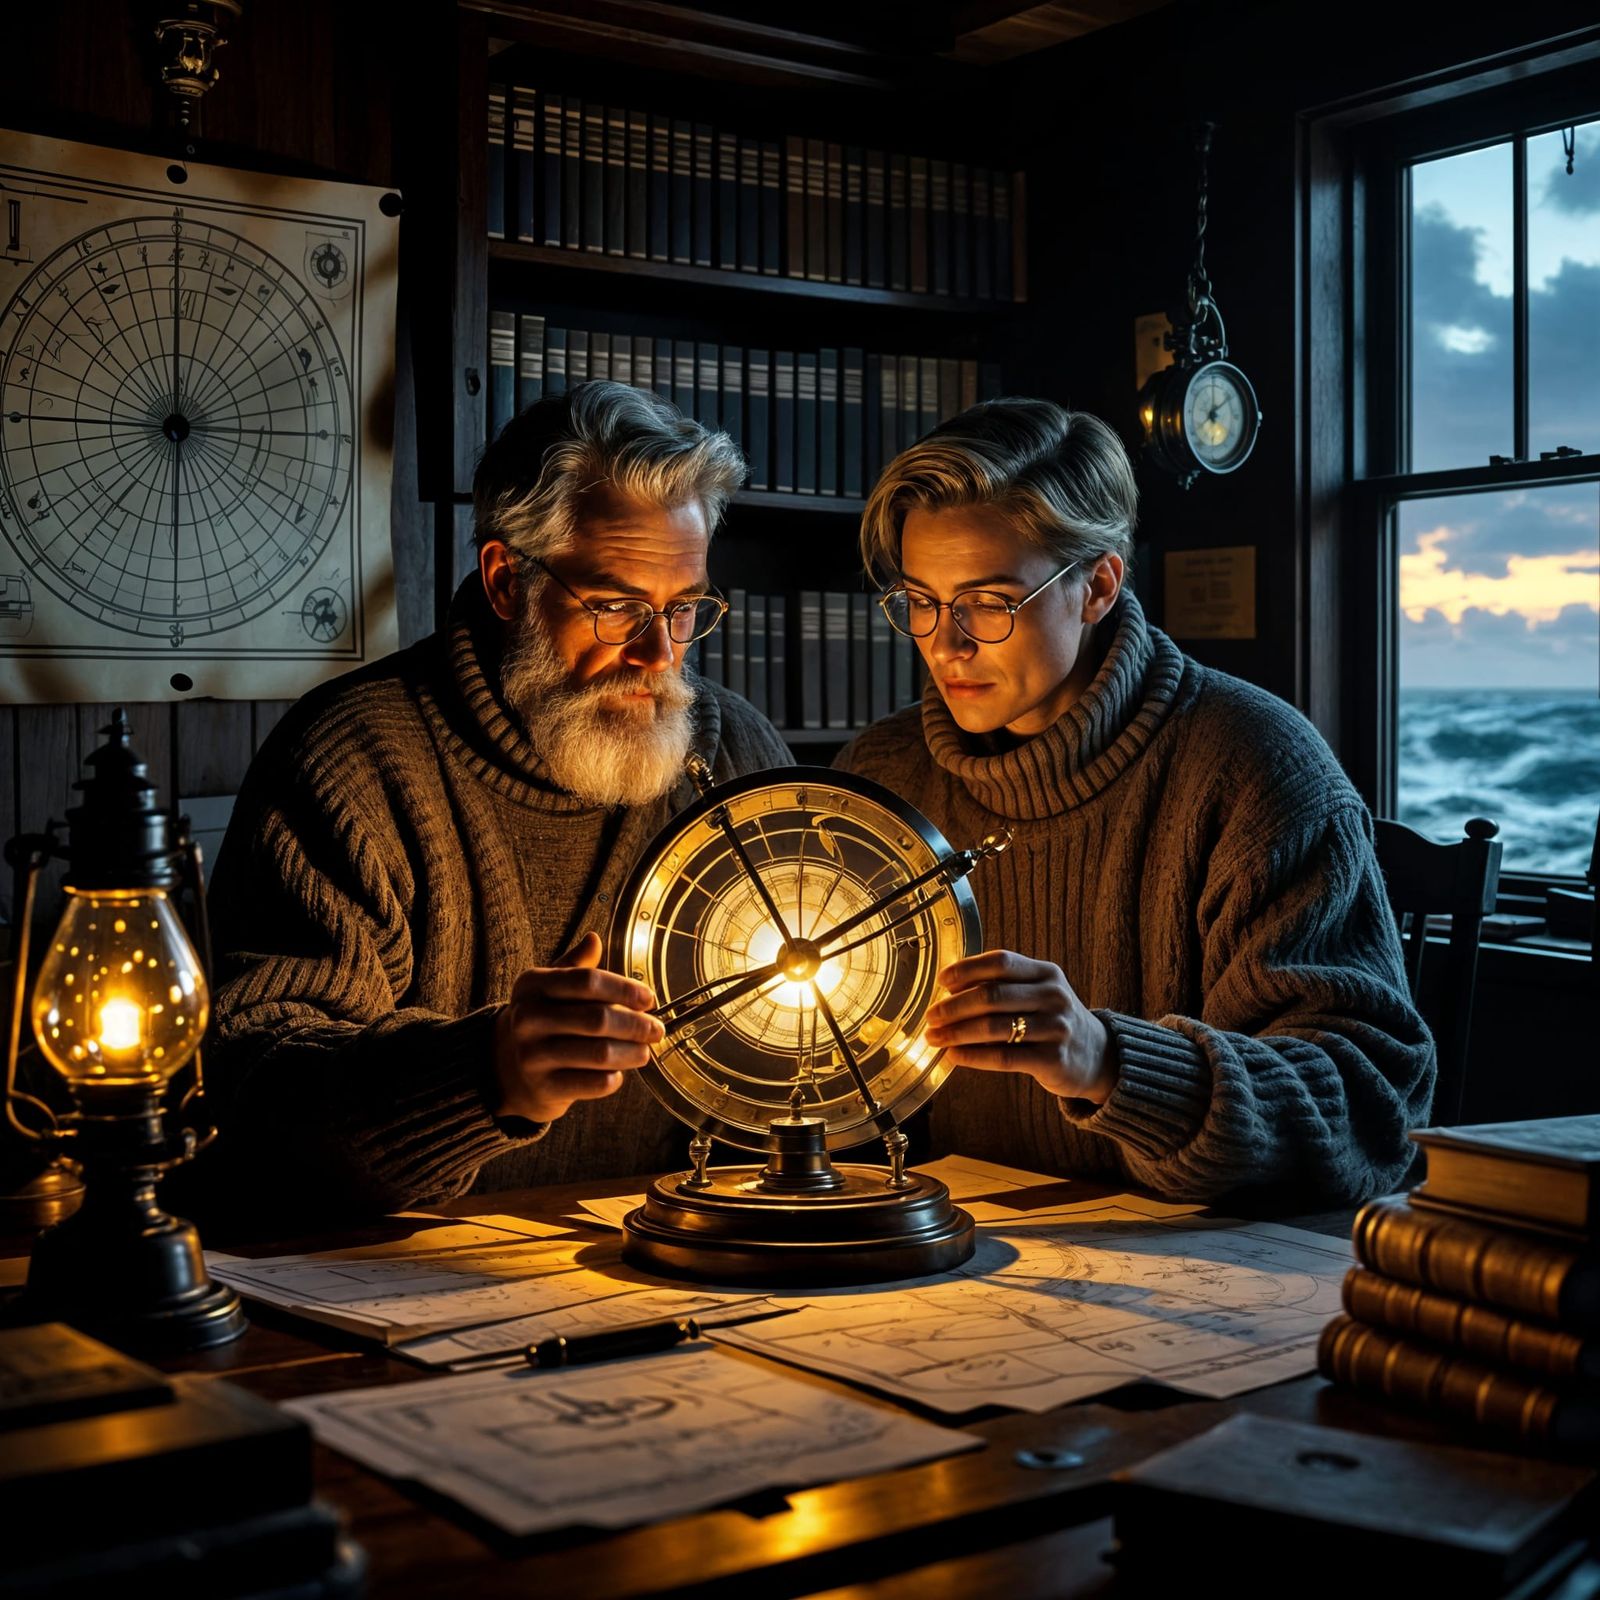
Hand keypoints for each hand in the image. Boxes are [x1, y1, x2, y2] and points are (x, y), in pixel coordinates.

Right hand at [489, 932, 663, 1123]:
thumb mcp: (551, 987)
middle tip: (656, 1029)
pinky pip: (594, 1084)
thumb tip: (594, 939)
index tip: (648, 998)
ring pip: (600, 1054)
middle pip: (598, 1019)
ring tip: (645, 1051)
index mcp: (532, 985)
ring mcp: (533, 1056)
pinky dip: (614, 1078)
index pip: (587, 981)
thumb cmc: (543, 1018)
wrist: (506, 1067)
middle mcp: (528, 1018)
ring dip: (632, 1052)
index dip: (624, 989)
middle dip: (636, 1025)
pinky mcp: (544, 1088)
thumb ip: (576, 966)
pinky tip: (619, 1072)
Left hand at [923, 949, 1116, 1105]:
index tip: (942, 981)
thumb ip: (1002, 987)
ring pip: (994, 1027)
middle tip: (930, 1016)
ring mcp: (1056, 1028)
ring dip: (956, 1033)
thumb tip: (948, 991)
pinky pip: (1003, 1057)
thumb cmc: (1053, 1020)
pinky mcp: (1053, 1059)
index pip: (1001, 962)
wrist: (1098, 1056)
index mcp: (1046, 973)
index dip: (967, 969)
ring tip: (935, 1038)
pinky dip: (973, 1056)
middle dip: (954, 1006)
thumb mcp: (1038, 993)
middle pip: (992, 995)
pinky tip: (954, 1056)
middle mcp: (1054, 996)